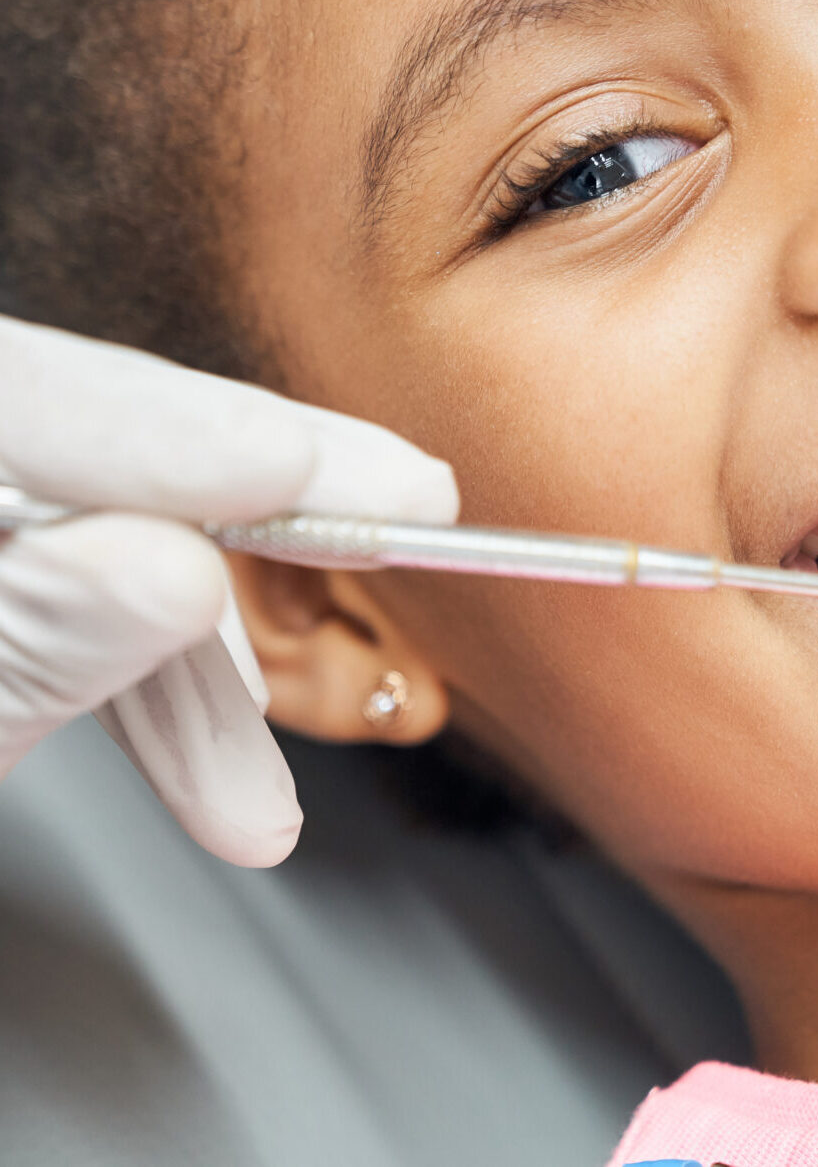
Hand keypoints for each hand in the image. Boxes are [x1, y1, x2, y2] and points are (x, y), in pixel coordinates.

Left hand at [0, 315, 456, 864]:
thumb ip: (38, 633)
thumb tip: (177, 567)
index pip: (25, 398)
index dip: (167, 434)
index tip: (302, 467)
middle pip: (88, 436)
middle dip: (254, 494)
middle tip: (404, 500)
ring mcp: (1, 526)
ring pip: (107, 536)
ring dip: (208, 669)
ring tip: (265, 781)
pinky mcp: (15, 572)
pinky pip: (89, 604)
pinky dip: (164, 705)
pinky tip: (225, 793)